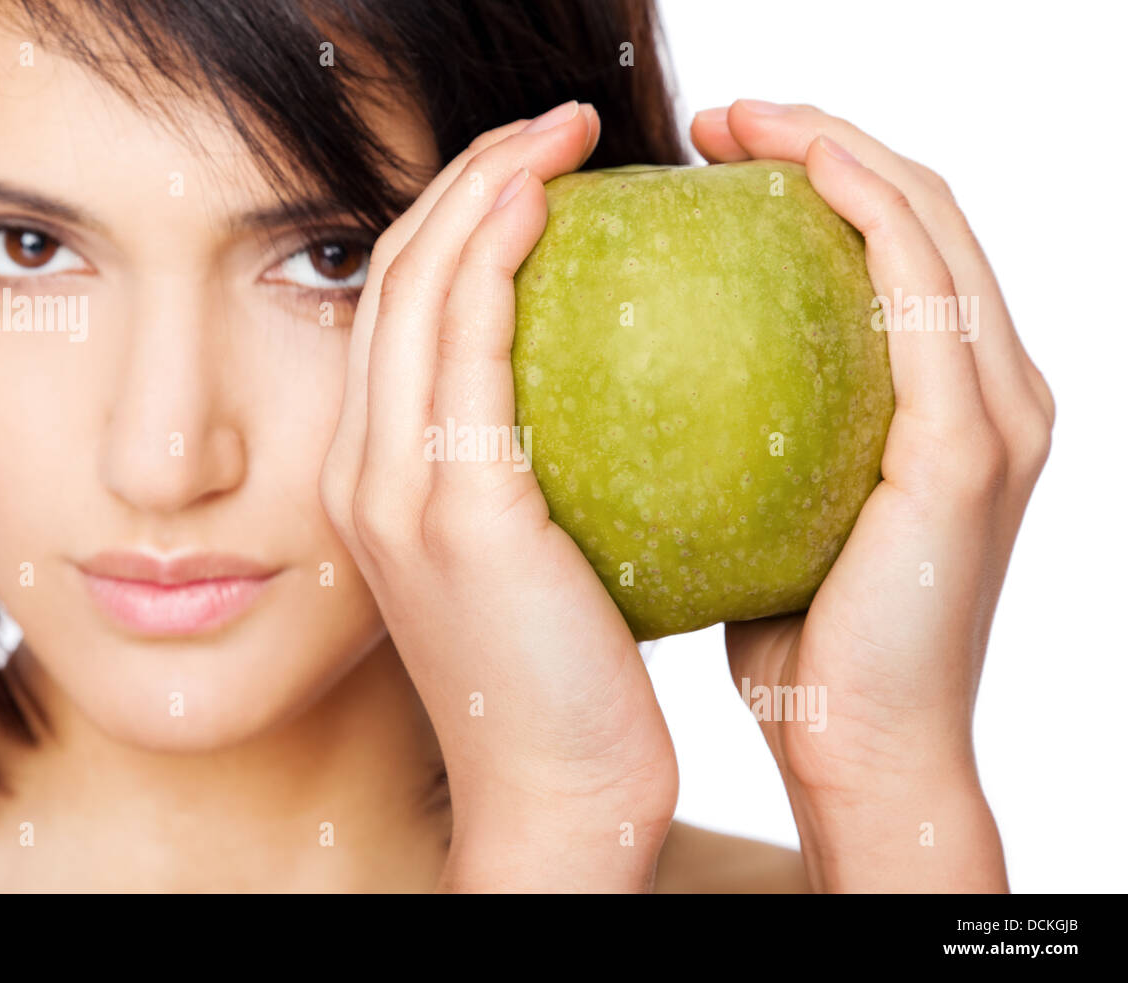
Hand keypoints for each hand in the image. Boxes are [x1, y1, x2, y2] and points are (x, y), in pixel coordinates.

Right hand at [320, 102, 678, 891]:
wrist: (552, 795)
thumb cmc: (564, 682)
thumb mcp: (532, 560)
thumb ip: (526, 471)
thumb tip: (594, 393)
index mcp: (375, 479)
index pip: (401, 310)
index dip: (456, 217)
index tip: (535, 170)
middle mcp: (362, 471)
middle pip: (394, 274)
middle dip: (467, 174)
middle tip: (554, 127)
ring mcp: (394, 488)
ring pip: (416, 287)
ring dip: (483, 186)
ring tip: (562, 135)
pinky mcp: (452, 508)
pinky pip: (466, 343)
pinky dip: (498, 256)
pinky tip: (554, 207)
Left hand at [692, 100, 1053, 890]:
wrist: (854, 754)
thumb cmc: (793, 642)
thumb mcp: (765, 511)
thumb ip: (744, 435)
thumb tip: (641, 371)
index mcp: (941, 404)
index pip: (888, 250)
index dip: (814, 177)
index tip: (708, 158)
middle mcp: (990, 391)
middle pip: (918, 211)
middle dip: (822, 138)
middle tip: (715, 119)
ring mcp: (995, 415)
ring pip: (932, 227)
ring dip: (838, 150)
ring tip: (736, 122)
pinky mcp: (969, 453)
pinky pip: (920, 300)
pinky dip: (861, 217)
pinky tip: (783, 181)